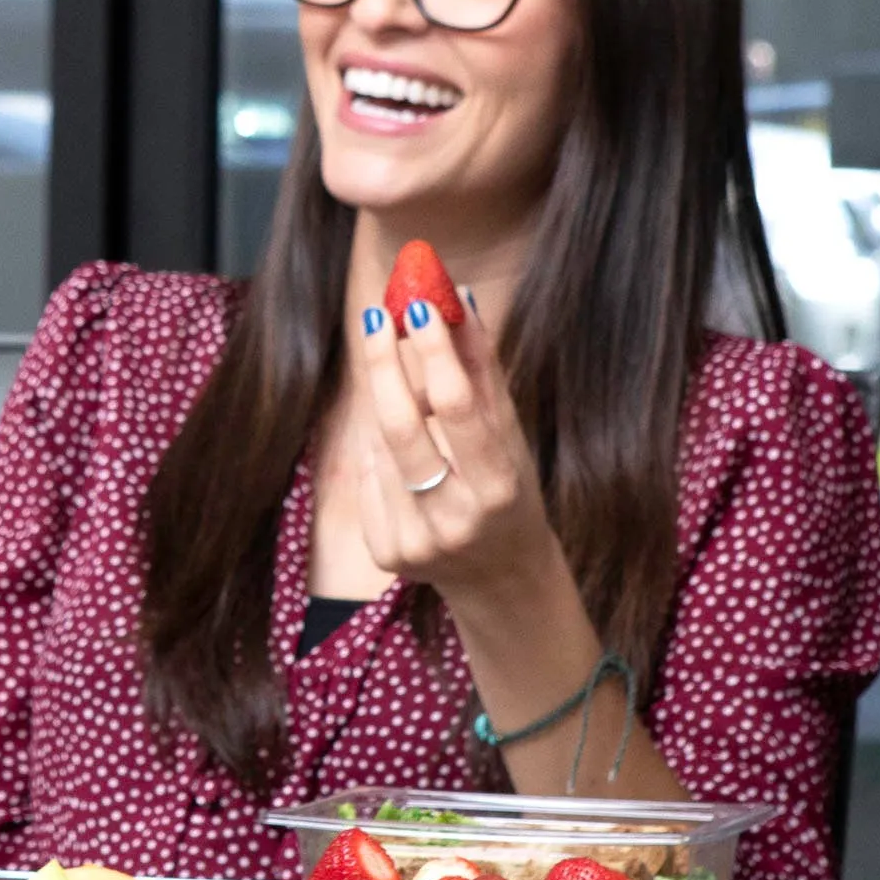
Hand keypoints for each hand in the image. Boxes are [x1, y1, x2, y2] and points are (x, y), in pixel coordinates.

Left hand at [349, 283, 571, 629]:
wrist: (501, 579)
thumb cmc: (510, 492)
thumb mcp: (510, 438)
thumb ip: (482, 373)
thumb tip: (459, 300)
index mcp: (497, 487)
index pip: (456, 408)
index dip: (433, 354)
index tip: (417, 306)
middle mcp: (454, 519)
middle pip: (401, 426)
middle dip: (385, 364)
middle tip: (376, 316)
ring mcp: (414, 541)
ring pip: (380, 447)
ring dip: (389, 408)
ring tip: (406, 391)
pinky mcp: (385, 553)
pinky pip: (369, 477)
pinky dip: (382, 454)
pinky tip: (406, 461)